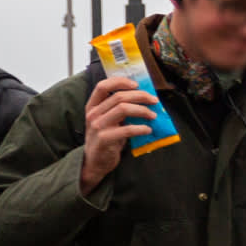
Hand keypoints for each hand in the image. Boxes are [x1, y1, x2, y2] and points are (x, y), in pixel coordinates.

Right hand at [81, 74, 160, 191]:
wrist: (95, 163)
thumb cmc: (105, 139)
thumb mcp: (107, 121)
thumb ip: (118, 109)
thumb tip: (143, 98)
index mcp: (92, 107)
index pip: (102, 86)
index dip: (120, 82)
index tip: (136, 84)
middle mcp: (93, 114)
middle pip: (118, 97)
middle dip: (140, 96)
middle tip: (154, 100)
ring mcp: (97, 126)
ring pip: (123, 109)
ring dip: (142, 110)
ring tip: (153, 115)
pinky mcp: (104, 139)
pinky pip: (126, 130)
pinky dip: (141, 128)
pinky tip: (148, 130)